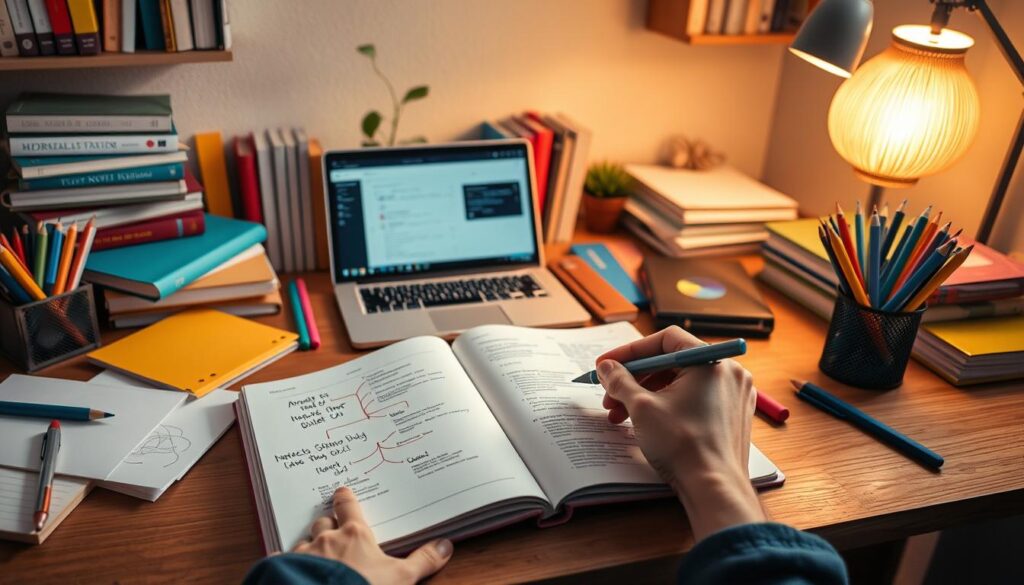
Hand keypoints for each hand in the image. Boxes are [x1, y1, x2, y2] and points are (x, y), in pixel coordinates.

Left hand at [293, 487, 452, 583]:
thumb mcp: (402, 577)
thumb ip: (423, 560)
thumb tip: (445, 545)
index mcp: (354, 535)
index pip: (347, 507)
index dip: (344, 498)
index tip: (341, 491)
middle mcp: (325, 539)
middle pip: (322, 522)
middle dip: (325, 523)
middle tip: (329, 526)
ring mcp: (302, 554)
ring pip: (302, 542)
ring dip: (307, 546)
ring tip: (311, 554)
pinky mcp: (283, 569)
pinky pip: (280, 560)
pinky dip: (283, 563)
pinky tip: (284, 568)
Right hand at [596, 326, 765, 538]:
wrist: (714, 489)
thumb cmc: (684, 447)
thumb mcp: (642, 408)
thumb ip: (620, 381)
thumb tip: (607, 367)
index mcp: (711, 362)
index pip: (666, 340)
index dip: (631, 351)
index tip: (607, 364)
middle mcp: (728, 373)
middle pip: (672, 362)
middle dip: (635, 379)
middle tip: (609, 394)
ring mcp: (732, 395)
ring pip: (681, 382)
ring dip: (646, 395)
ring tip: (620, 415)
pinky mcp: (731, 415)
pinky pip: (694, 398)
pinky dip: (667, 405)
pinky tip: (644, 421)